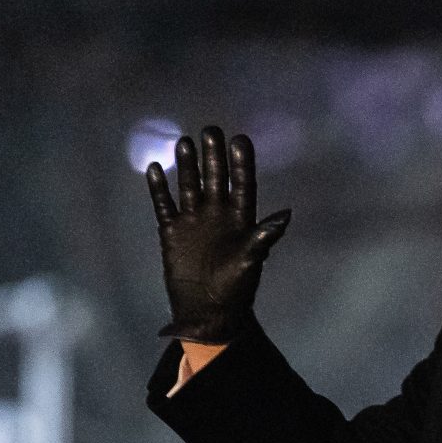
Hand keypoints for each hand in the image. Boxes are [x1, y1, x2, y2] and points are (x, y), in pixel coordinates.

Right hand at [146, 125, 290, 343]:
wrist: (207, 312)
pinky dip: (159, 188)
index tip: (240, 139)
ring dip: (187, 165)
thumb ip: (263, 236)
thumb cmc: (235, 289)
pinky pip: (165, 204)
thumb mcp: (251, 261)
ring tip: (185, 142)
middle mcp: (217, 213)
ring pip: (189, 184)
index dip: (241, 162)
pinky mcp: (172, 230)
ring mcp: (193, 220)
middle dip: (213, 155)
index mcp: (241, 218)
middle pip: (215, 177)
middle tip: (211, 130)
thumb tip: (286, 215)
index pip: (242, 183)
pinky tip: (155, 169)